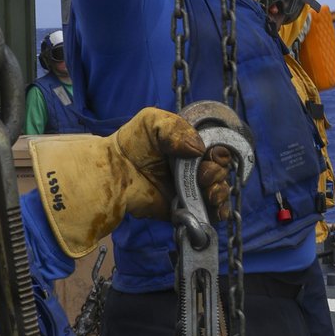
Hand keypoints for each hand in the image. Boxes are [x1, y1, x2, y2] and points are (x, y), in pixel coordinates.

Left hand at [112, 108, 230, 221]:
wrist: (113, 173)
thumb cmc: (131, 144)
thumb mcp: (152, 121)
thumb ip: (176, 127)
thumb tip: (199, 149)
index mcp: (191, 146)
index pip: (218, 150)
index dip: (220, 154)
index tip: (212, 155)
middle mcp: (194, 168)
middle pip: (221, 172)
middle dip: (218, 174)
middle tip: (202, 176)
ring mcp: (190, 190)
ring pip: (219, 193)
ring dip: (220, 193)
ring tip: (209, 193)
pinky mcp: (185, 209)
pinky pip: (208, 214)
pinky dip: (218, 213)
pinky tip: (216, 209)